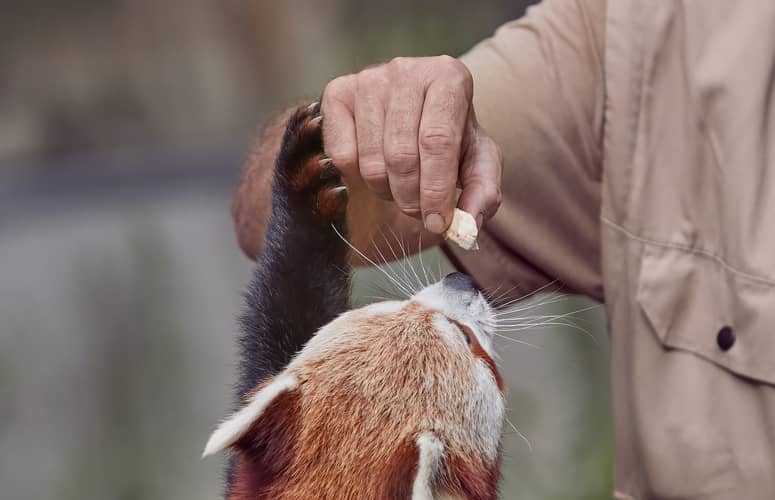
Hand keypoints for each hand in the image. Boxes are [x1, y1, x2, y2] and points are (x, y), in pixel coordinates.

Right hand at [320, 55, 502, 233]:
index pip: (437, 141)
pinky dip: (357, 178)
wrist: (410, 118)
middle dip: (411, 197)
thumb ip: (482, 192)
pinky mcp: (337, 93)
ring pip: (372, 160)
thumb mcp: (476, 163)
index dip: (436, 189)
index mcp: (449, 76)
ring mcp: (368, 79)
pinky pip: (342, 155)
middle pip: (402, 154)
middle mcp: (406, 70)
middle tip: (419, 212)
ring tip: (400, 188)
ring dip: (386, 190)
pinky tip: (375, 170)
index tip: (437, 222)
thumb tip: (469, 224)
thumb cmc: (448, 141)